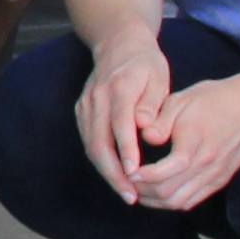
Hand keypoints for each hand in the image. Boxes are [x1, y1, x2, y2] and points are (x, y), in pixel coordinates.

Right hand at [73, 27, 176, 201]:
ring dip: (107, 172)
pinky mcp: (81, 111)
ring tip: (126, 193)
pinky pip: (89, 141)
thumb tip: (144, 127)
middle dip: (114, 173)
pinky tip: (116, 176)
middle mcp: (98, 98)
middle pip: (99, 142)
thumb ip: (153, 102)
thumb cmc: (145, 63)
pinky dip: (101, 162)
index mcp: (120, 87)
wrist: (117, 43)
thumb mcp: (158, 75)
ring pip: (91, 146)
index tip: (135, 173)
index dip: (126, 150)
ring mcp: (86, 105)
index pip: (120, 123)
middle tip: (131, 196)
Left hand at [133, 68, 239, 214]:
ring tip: (138, 189)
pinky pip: (192, 200)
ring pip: (179, 202)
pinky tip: (158, 193)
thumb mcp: (181, 100)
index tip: (127, 171)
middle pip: (169, 193)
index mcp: (194, 144)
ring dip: (155, 201)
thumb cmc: (213, 100)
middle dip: (143, 191)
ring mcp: (215, 175)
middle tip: (127, 182)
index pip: (164, 173)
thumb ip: (160, 121)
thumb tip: (146, 138)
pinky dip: (172, 202)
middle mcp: (206, 165)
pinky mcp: (220, 180)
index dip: (141, 177)